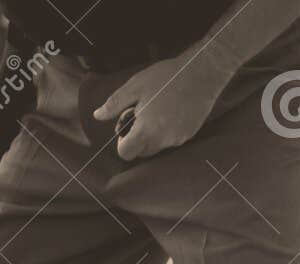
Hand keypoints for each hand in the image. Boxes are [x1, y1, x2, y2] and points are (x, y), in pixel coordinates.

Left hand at [93, 48, 232, 161]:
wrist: (201, 74)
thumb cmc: (166, 77)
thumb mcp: (134, 87)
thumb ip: (114, 104)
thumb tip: (97, 115)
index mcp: (147, 130)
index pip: (126, 153)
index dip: (122, 143)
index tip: (125, 128)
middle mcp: (163, 140)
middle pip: (142, 152)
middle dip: (137, 139)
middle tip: (140, 115)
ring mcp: (178, 139)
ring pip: (158, 146)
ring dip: (152, 134)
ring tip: (157, 109)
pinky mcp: (189, 135)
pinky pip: (172, 139)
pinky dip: (167, 130)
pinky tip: (171, 110)